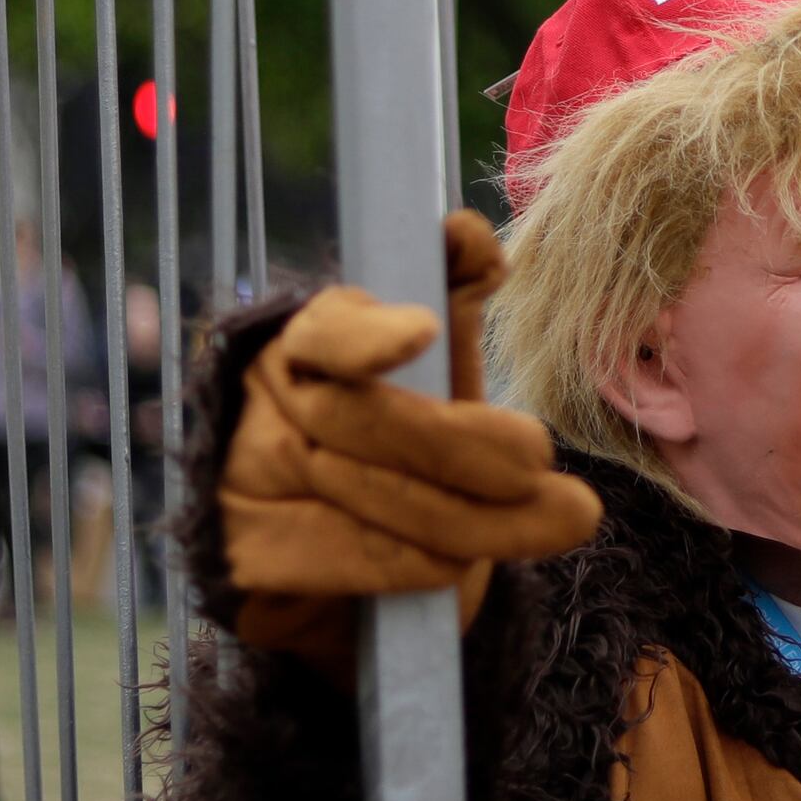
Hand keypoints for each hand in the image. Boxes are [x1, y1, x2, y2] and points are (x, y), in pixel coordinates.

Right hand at [218, 208, 599, 653]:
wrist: (343, 558)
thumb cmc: (402, 442)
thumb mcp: (437, 367)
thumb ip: (457, 298)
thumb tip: (466, 235)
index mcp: (305, 341)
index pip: (325, 330)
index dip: (368, 331)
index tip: (425, 330)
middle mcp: (260, 404)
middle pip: (364, 423)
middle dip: (466, 448)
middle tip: (543, 464)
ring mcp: (242, 482)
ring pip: (364, 497)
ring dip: (471, 518)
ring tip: (559, 518)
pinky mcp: (245, 559)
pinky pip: (340, 560)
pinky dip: (411, 564)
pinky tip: (464, 566)